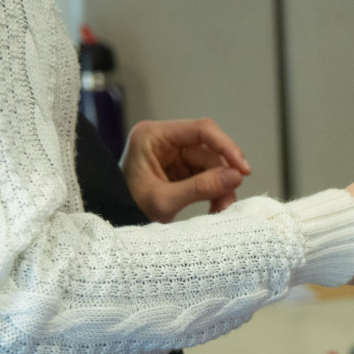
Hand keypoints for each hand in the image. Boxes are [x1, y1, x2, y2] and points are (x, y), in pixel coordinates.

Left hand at [120, 118, 251, 222]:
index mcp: (153, 136)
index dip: (227, 147)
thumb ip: (200, 188)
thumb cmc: (126, 208)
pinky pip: (206, 176)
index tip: (243, 170)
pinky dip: (214, 192)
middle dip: (223, 176)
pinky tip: (214, 208)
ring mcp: (173, 155)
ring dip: (221, 187)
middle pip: (209, 150)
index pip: (201, 130)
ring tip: (220, 209)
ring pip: (212, 165)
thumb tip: (236, 177)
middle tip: (230, 199)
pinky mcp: (179, 170)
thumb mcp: (164, 200)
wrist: (111, 222)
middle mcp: (165, 140)